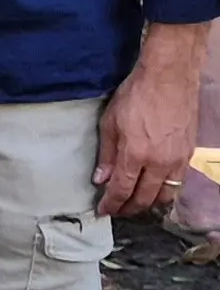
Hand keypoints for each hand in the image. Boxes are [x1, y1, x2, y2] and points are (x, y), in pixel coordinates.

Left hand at [94, 25, 205, 216]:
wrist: (169, 78)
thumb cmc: (135, 95)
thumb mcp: (110, 122)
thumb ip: (106, 154)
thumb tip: (100, 180)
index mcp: (136, 155)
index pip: (122, 190)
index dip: (112, 204)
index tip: (103, 211)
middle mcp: (160, 163)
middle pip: (145, 198)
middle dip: (129, 209)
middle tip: (118, 211)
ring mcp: (178, 159)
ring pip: (166, 194)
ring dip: (150, 203)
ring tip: (136, 204)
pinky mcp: (189, 153)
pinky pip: (178, 181)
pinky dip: (165, 190)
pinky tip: (155, 188)